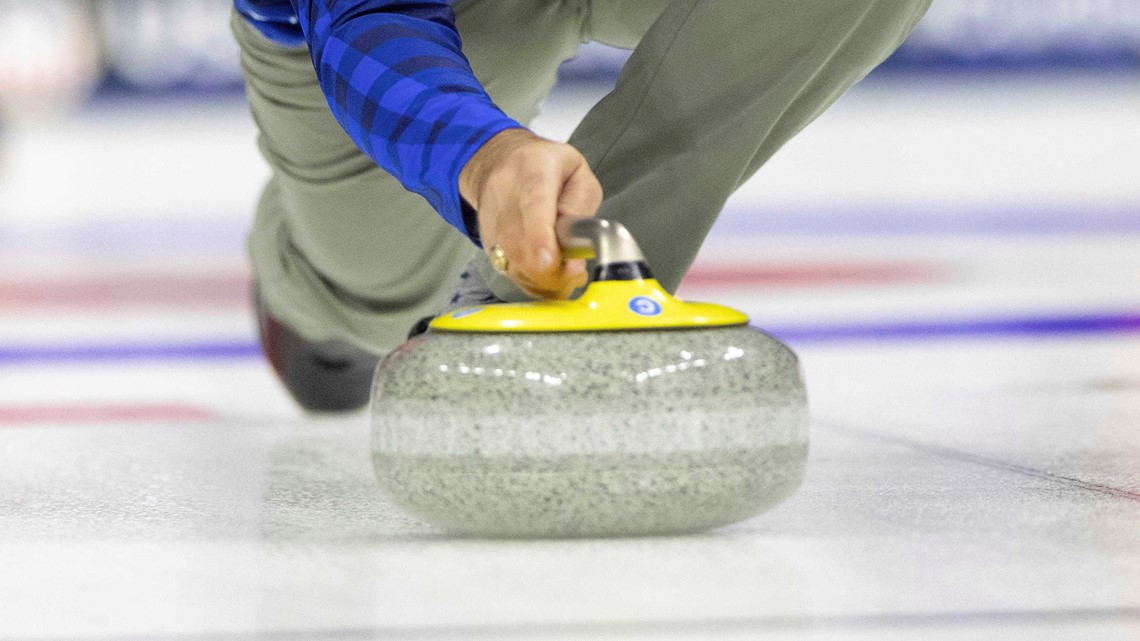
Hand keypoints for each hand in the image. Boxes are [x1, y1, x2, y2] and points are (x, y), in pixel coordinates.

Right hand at [459, 128, 602, 299]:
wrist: (497, 162)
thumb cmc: (544, 166)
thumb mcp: (577, 171)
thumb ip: (581, 204)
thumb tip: (576, 242)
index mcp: (534, 172)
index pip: (533, 206)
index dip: (539, 237)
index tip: (548, 260)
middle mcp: (505, 196)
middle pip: (519, 244)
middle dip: (550, 271)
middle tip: (576, 274)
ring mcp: (491, 222)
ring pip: (512, 263)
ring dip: (543, 280)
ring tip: (567, 276)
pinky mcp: (487, 242)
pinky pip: (509, 272)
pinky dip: (532, 282)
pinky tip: (549, 277)